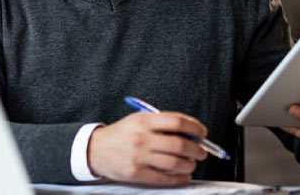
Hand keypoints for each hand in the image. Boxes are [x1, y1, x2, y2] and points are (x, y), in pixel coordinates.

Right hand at [87, 111, 207, 185]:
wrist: (96, 149)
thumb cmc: (122, 134)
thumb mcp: (139, 121)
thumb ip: (163, 124)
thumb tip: (191, 134)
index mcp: (143, 121)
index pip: (177, 122)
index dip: (195, 127)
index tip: (202, 133)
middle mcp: (142, 138)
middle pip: (180, 144)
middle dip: (197, 149)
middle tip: (202, 152)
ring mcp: (139, 156)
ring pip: (175, 163)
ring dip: (189, 165)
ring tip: (191, 163)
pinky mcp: (136, 173)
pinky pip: (165, 178)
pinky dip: (179, 178)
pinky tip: (183, 175)